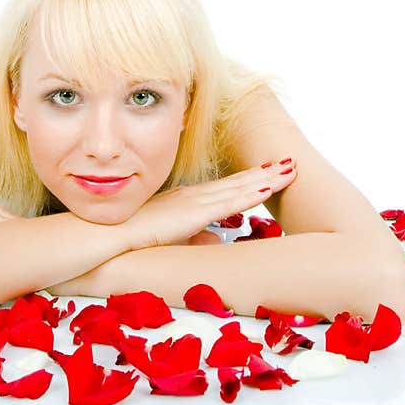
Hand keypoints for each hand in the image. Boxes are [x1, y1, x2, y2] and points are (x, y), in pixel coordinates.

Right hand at [122, 158, 296, 249]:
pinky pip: (229, 202)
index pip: (229, 186)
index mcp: (190, 199)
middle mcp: (196, 195)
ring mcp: (196, 202)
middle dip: (267, 172)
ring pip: (240, 187)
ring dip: (267, 178)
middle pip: (239, 181)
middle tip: (292, 161)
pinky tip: (267, 188)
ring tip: (290, 169)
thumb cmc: (134, 236)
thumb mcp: (173, 237)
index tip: (272, 169)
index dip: (252, 177)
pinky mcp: (193, 213)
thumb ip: (196, 238)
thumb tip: (216, 243)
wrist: (112, 233)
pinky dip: (250, 193)